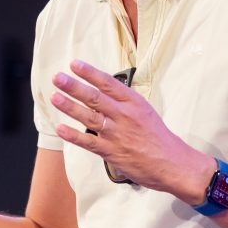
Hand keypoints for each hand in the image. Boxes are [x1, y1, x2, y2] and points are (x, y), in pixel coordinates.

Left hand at [51, 61, 215, 204]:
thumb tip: (102, 94)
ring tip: (55, 97)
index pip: (108, 83)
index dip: (90, 73)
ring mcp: (117, 134)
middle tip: (58, 78)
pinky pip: (89, 142)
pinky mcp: (112, 152)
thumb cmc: (158, 137)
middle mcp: (124, 115)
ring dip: (70, 106)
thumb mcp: (145, 111)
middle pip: (95, 97)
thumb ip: (124, 103)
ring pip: (89, 117)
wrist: (172, 163)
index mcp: (134, 102)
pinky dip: (74, 135)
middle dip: (74, 86)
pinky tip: (61, 128)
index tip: (75, 64)